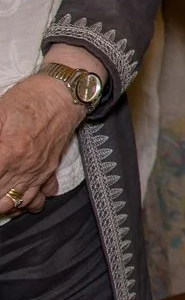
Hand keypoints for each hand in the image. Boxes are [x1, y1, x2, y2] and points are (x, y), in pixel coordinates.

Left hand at [0, 68, 83, 217]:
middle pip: (1, 199)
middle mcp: (25, 168)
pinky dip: (30, 203)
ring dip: (6, 206)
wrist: (64, 93)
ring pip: (20, 202)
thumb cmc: (30, 98)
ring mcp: (39, 170)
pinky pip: (42, 195)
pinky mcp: (50, 167)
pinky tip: (20, 199)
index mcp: (8, 154)